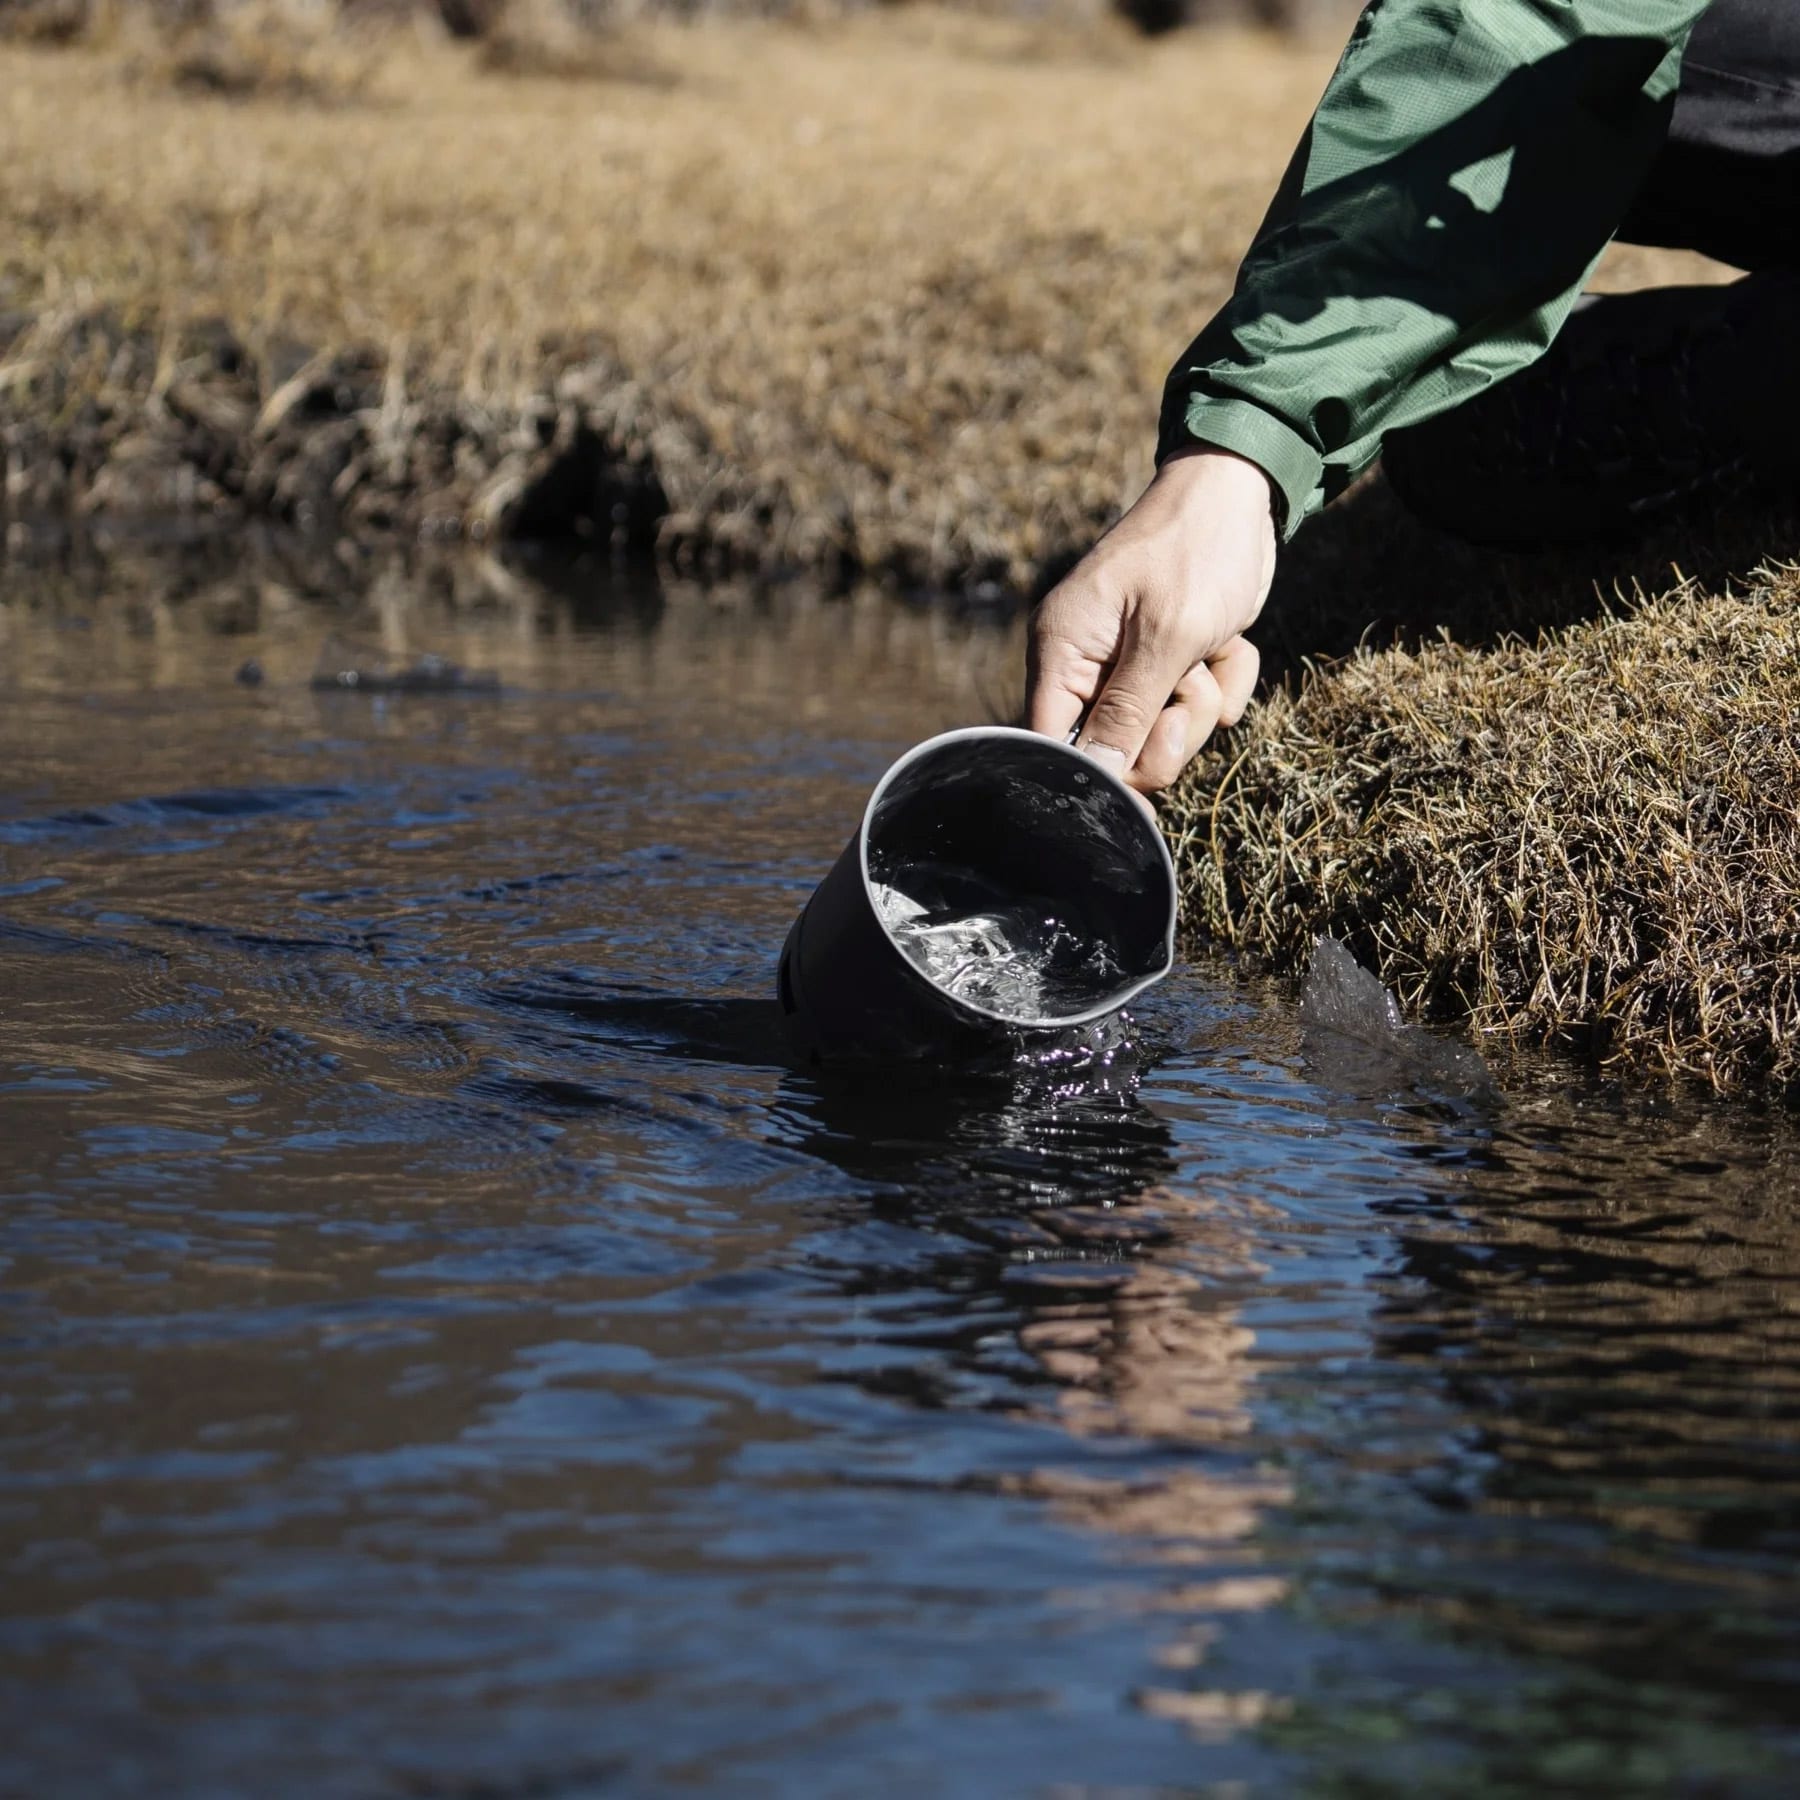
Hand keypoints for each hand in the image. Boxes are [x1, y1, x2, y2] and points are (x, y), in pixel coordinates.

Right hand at [1027, 448, 1275, 793]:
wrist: (1239, 490)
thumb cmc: (1197, 549)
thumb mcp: (1168, 636)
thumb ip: (1129, 713)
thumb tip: (1098, 779)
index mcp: (1061, 651)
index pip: (1051, 745)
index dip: (1094, 778)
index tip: (1140, 797)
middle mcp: (1085, 663)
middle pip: (1112, 749)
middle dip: (1164, 734)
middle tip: (1188, 693)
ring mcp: (1127, 663)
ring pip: (1160, 732)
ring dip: (1201, 703)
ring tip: (1209, 654)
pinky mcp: (1168, 660)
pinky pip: (1196, 707)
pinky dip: (1223, 683)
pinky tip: (1229, 648)